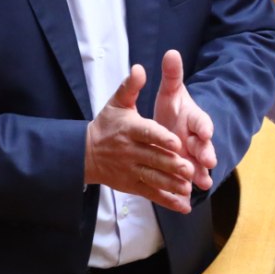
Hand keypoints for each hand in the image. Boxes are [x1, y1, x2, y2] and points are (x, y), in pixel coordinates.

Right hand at [85, 64, 196, 212]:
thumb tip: (140, 68)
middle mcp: (129, 151)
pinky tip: (184, 205)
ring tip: (188, 187)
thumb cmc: (106, 124)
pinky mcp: (132, 185)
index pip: (147, 133)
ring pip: (153, 178)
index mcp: (129, 129)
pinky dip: (167, 201)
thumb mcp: (117, 102)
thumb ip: (130, 86)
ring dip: (171, 184)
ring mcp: (130, 170)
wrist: (85, 152)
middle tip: (189, 168)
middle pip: (153, 158)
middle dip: (171, 164)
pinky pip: (151, 194)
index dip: (161, 138)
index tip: (176, 142)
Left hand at [154, 50, 215, 190]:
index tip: (205, 131)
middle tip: (210, 161)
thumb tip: (171, 53)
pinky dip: (189, 189)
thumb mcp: (171, 91)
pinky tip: (188, 200)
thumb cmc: (173, 107)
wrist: (174, 125)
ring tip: (203, 184)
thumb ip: (172, 75)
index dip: (204, 127)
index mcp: (195, 119)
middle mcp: (198, 139)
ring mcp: (193, 156)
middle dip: (207, 153)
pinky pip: (189, 180)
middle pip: (204, 146)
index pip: (202, 121)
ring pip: (199, 166)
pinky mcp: (187, 169)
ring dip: (201, 174)